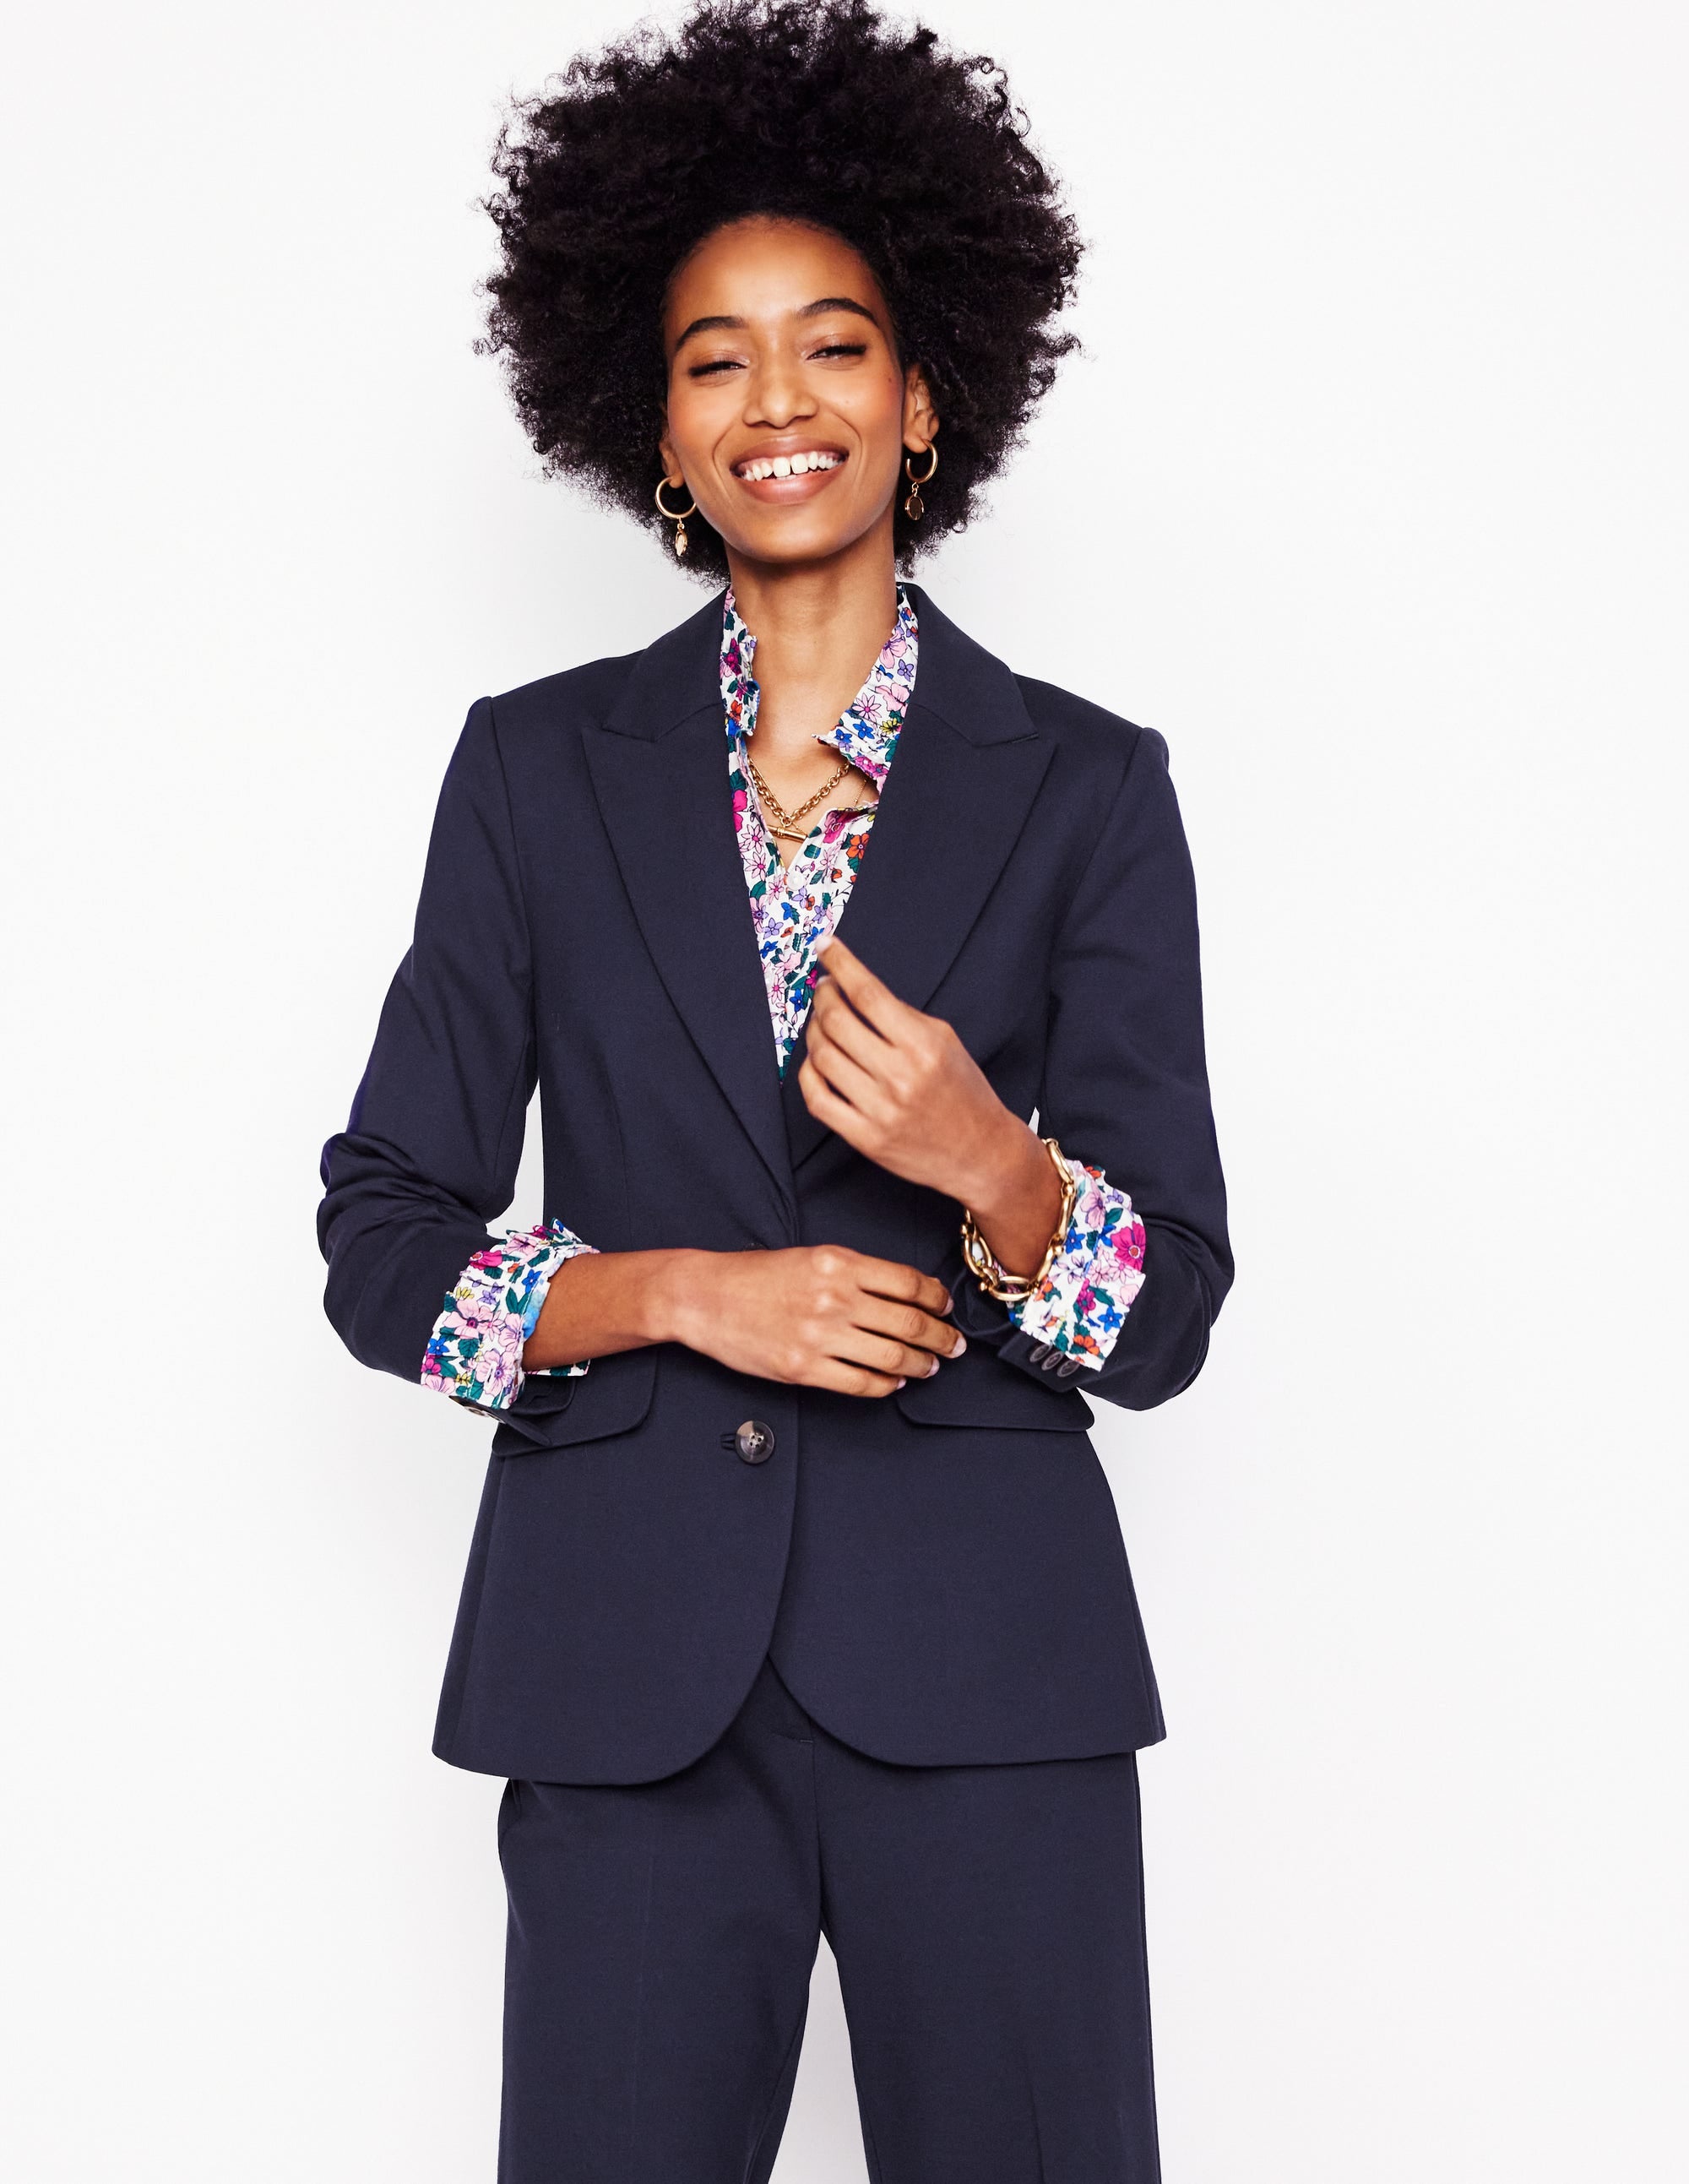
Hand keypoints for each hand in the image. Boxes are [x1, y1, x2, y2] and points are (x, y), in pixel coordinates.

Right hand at [666, 1244, 963, 1396]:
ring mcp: (819, 1336)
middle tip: (953, 1345)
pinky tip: (894, 1383)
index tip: (947, 1308)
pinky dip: (886, 1386)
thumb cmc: (756, 1275)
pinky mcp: (804, 1368)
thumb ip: (858, 1272)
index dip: (938, 1300)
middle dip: (941, 1338)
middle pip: (910, 1323)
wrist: (706, 1297)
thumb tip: (905, 1293)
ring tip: (929, 1366)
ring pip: (892, 1358)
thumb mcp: (812, 1255)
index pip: (910, 1283)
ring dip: (921, 1364)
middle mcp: (835, 1298)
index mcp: (839, 1263)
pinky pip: (861, 1384)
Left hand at [797, 936, 1065, 1277]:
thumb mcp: (946, 1042)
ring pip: (822, 1056)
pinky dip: (808, 1073)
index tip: (825, 947)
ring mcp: (879, 1110)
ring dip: (813, 1031)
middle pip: (837, 1021)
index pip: (868, 994)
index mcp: (923, 1045)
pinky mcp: (864, 1138)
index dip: (840, 964)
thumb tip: (854, 988)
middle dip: (822, 997)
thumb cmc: (964, 1093)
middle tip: (823, 989)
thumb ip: (903, 1016)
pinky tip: (815, 1060)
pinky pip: (817, 1098)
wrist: (981, 1153)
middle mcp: (900, 1076)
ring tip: (821, 1024)